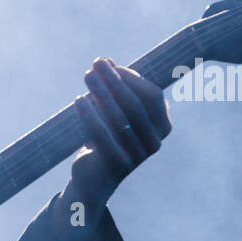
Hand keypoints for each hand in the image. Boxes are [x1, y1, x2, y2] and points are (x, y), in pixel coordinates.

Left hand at [67, 58, 170, 214]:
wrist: (93, 180)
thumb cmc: (106, 140)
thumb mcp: (113, 113)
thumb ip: (113, 90)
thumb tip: (105, 60)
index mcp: (162, 127)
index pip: (151, 95)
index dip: (131, 78)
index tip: (109, 65)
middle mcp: (154, 143)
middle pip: (135, 105)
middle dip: (114, 81)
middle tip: (95, 65)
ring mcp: (138, 156)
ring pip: (118, 118)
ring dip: (101, 93)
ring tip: (87, 76)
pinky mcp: (116, 165)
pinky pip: (102, 134)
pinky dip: (89, 114)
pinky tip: (78, 100)